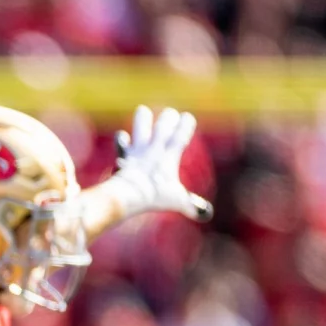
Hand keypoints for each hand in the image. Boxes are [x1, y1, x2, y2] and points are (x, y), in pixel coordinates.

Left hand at [101, 105, 210, 221]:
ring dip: (142, 121)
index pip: (181, 137)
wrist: (129, 194)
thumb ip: (191, 206)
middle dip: (167, 120)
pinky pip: (122, 147)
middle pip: (162, 129)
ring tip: (142, 110)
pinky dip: (121, 143)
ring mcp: (137, 152)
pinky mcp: (122, 158)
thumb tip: (205, 214)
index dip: (185, 127)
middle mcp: (154, 150)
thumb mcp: (177, 201)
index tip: (188, 117)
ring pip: (141, 130)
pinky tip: (120, 136)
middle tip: (170, 113)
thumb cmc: (155, 196)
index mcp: (170, 156)